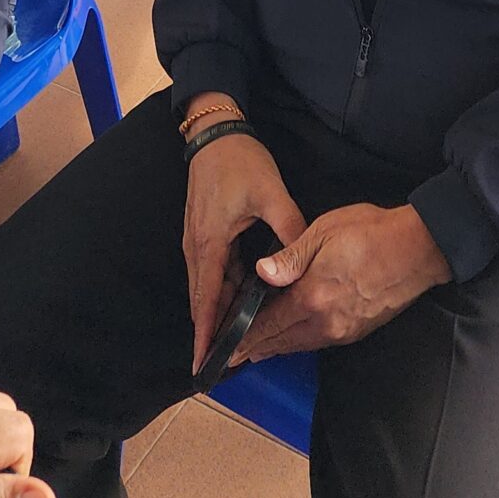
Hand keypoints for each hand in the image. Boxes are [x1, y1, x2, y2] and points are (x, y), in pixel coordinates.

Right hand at [183, 132, 306, 373]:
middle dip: (212, 333)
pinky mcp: (203, 232)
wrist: (216, 130)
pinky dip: (221, 291)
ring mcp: (197, 240)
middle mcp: (197, 248)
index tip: (205, 365)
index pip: (207, 301)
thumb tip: (301, 264)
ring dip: (217, 313)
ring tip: (232, 343)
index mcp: (210, 243)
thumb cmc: (240, 162)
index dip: (207, 335)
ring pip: (207, 286)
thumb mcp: (270, 193)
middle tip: (223, 366)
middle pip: (204, 300)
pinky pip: (211, 271)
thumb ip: (287, 229)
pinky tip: (238, 302)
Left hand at [238, 203, 449, 363]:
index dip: (247, 337)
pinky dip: (301, 342)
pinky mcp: (358, 330)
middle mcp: (325, 321)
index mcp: (312, 297)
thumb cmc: (370, 232)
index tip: (228, 349)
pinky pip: (320, 341)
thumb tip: (261, 272)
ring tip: (259, 350)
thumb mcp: (323, 233)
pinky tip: (296, 337)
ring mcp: (344, 329)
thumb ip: (290, 257)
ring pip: (302, 344)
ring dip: (279, 347)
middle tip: (235, 356)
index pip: (269, 323)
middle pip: (283, 341)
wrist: (418, 249)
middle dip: (258, 348)